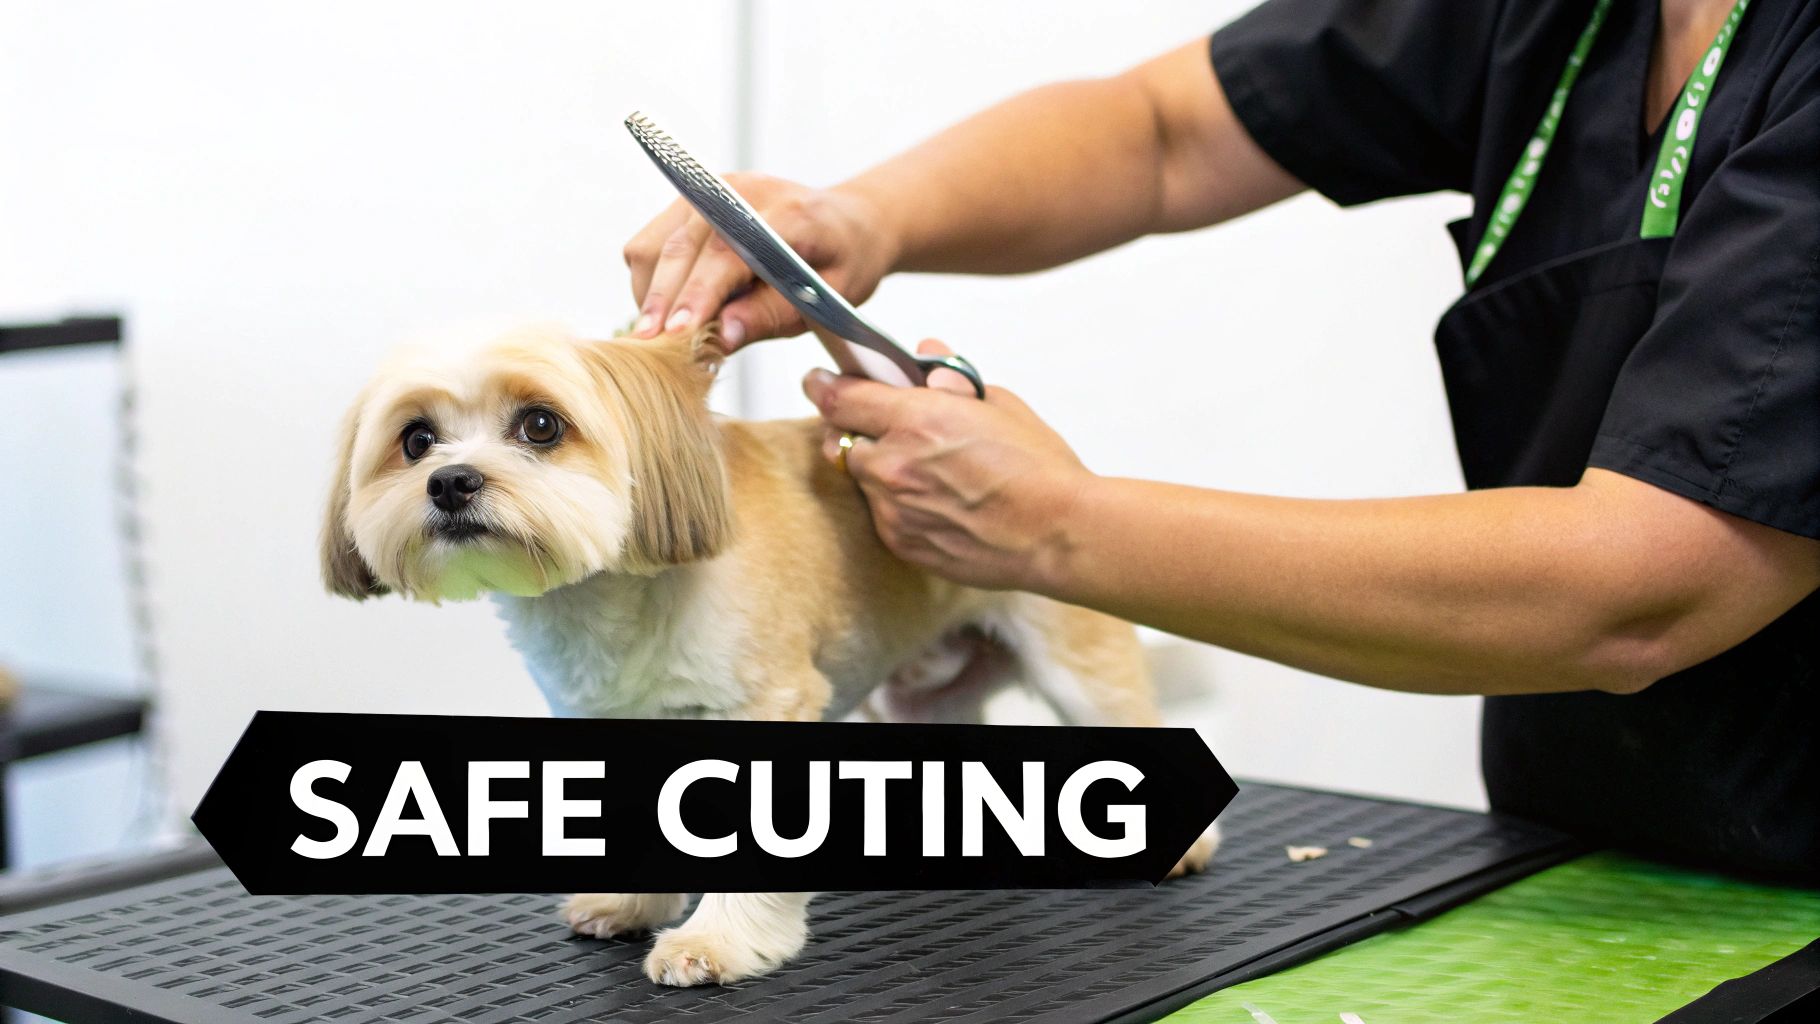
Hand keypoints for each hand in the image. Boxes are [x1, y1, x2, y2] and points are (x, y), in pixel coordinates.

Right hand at [623, 174, 897, 350]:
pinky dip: (653, 283)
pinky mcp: (689, 202)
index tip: (677, 334)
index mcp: (786, 212)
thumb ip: (772, 314)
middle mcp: (738, 191)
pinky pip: (650, 246)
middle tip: (650, 350)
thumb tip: (721, 338)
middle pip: (681, 247)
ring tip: (670, 336)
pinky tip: (676, 310)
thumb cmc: (842, 264)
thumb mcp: (827, 299)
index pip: (727, 251)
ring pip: (653, 246)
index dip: (699, 293)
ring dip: (653, 295)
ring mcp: (708, 192)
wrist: (847, 223)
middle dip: (661, 302)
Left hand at [803, 341, 1093, 590]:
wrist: (1060, 535)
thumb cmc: (1039, 470)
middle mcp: (894, 465)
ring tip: (929, 471)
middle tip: (889, 429)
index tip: (820, 381)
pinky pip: (882, 515)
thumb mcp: (999, 404)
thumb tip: (926, 356)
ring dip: (880, 468)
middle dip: (858, 430)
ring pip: (863, 479)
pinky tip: (939, 502)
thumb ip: (951, 380)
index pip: (839, 397)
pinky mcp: (902, 544)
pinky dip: (898, 504)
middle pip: (841, 440)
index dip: (825, 385)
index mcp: (916, 421)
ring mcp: (894, 510)